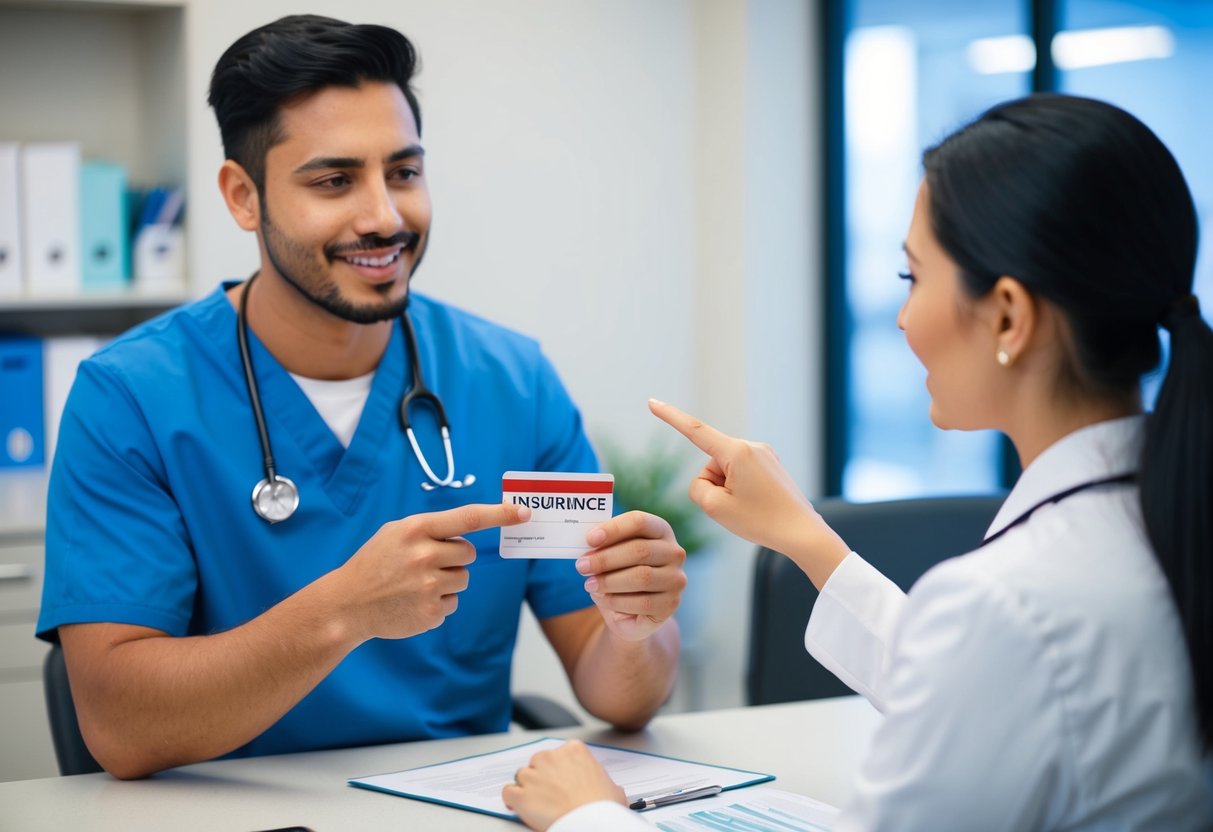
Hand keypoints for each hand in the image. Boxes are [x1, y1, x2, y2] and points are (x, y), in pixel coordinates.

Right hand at [333, 503, 530, 641]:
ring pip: (464, 579)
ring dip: (447, 580)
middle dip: (454, 557)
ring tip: (416, 584)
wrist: (347, 604)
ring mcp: (429, 587)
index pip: (468, 518)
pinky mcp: (432, 613)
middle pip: (469, 553)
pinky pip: (453, 603)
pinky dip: (438, 603)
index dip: (500, 514)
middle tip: (425, 563)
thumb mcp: (396, 533)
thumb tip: (470, 531)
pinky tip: (413, 601)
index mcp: (416, 530)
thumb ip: (431, 529)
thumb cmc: (375, 563)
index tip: (523, 512)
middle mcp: (425, 556)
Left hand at [502, 740, 625, 830]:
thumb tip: (606, 789)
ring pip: (522, 776)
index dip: (559, 770)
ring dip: (528, 788)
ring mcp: (533, 775)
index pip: (559, 754)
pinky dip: (512, 799)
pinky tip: (518, 806)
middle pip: (538, 762)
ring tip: (537, 804)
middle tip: (551, 795)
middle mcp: (550, 757)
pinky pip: (508, 792)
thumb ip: (601, 780)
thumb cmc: (603, 807)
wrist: (590, 822)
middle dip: (542, 777)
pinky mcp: (521, 794)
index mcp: (574, 750)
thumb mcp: (613, 788)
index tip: (562, 781)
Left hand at [576, 511, 686, 641]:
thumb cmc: (619, 575)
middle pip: (640, 550)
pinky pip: (643, 602)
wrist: (630, 612)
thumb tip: (589, 544)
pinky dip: (617, 600)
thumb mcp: (611, 556)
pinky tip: (603, 598)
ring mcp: (676, 579)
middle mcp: (674, 552)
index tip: (590, 539)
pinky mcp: (671, 604)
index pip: (639, 521)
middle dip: (606, 558)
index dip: (613, 529)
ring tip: (589, 584)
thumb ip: (603, 546)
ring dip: (609, 581)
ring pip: (641, 577)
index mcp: (660, 530)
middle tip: (581, 566)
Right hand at [649, 399, 848, 585]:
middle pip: (711, 464)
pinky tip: (757, 506)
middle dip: (713, 486)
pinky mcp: (771, 465)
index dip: (670, 416)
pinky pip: (742, 474)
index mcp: (737, 452)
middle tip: (736, 509)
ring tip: (750, 509)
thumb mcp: (716, 508)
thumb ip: (698, 488)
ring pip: (726, 471)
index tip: (652, 402)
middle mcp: (752, 446)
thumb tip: (707, 479)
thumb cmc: (761, 521)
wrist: (803, 534)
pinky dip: (741, 491)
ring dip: (728, 490)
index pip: (694, 431)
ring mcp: (764, 455)